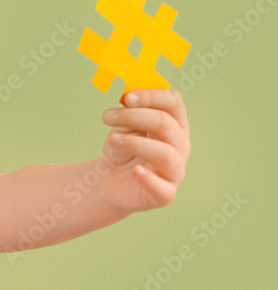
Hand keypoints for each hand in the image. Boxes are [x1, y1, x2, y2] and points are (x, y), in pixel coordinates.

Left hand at [99, 88, 190, 213]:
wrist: (111, 180)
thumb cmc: (123, 148)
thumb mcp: (124, 126)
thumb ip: (129, 111)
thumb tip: (127, 96)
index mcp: (174, 124)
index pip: (173, 102)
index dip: (151, 96)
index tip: (126, 97)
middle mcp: (180, 146)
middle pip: (166, 125)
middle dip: (134, 117)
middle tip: (108, 117)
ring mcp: (175, 171)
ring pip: (165, 153)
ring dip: (134, 143)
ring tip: (111, 140)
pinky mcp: (165, 194)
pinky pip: (163, 188)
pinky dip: (149, 178)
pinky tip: (135, 171)